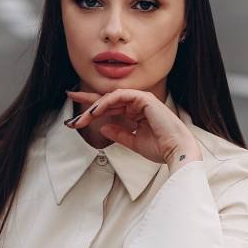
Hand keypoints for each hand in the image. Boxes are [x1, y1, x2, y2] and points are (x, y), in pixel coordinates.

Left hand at [65, 88, 202, 166]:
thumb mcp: (133, 142)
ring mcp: (141, 99)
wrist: (176, 151)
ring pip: (111, 98)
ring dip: (94, 106)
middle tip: (70, 102)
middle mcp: (138, 103)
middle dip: (88, 103)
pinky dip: (106, 102)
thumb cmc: (160, 148)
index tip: (77, 111)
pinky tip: (95, 111)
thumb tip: (103, 128)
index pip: (111, 106)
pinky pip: (120, 96)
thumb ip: (118, 134)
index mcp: (136, 112)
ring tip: (81, 117)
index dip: (93, 106)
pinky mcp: (144, 98)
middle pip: (108, 100)